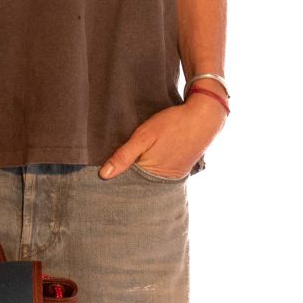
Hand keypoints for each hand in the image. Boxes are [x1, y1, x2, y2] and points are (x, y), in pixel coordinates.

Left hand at [98, 100, 223, 181]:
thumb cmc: (173, 124)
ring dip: (136, 176)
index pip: (126, 186)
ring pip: (147, 180)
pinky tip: (141, 165)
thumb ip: (124, 156)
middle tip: (105, 177)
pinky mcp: (178, 170)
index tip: (97, 180)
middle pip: (137, 185)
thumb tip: (103, 175)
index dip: (113, 182)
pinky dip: (149, 172)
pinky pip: (158, 175)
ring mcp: (171, 177)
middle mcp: (162, 181)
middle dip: (124, 181)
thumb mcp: (145, 136)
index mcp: (152, 176)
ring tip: (120, 171)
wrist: (205, 117)